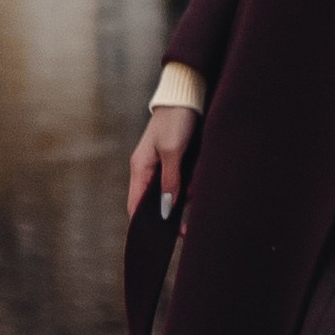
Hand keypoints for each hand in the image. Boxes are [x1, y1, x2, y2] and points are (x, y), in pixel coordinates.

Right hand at [129, 102, 198, 226]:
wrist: (188, 95)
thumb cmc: (175, 120)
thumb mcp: (172, 151)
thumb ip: (170, 180)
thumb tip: (166, 208)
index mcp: (140, 168)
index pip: (135, 205)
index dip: (143, 223)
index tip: (156, 239)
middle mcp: (149, 170)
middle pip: (154, 201)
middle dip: (169, 215)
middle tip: (183, 231)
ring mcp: (163, 165)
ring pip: (171, 192)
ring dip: (184, 199)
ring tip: (195, 207)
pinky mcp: (177, 160)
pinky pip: (182, 181)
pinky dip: (191, 186)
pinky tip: (200, 187)